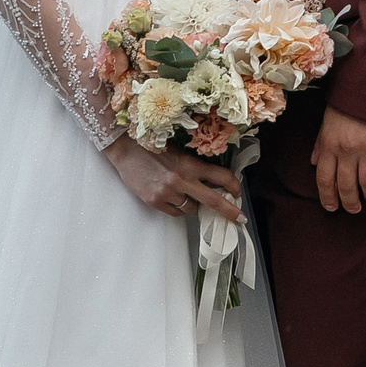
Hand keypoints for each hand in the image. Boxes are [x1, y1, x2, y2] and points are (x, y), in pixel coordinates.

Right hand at [104, 136, 243, 222]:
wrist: (125, 149)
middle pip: (213, 200)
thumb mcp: (178, 153)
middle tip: (240, 219)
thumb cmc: (152, 147)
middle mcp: (182, 179)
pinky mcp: (155, 202)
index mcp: (190, 164)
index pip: (220, 176)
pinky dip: (177, 208)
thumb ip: (194, 167)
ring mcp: (168, 192)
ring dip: (193, 205)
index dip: (233, 185)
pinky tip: (170, 197)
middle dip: (229, 211)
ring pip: (192, 209)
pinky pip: (175, 213)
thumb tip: (211, 182)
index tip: (238, 192)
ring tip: (182, 193)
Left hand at [313, 107, 365, 213]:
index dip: (327, 197)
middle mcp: (347, 150)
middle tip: (353, 208)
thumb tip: (314, 163)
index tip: (332, 207)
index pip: (324, 179)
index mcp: (329, 143)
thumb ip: (320, 142)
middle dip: (350, 203)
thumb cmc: (350, 102)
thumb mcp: (328, 119)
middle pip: (346, 187)